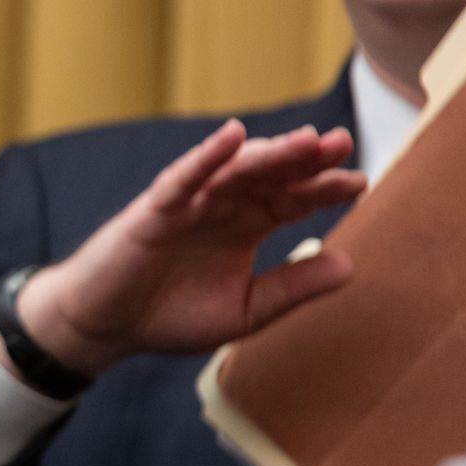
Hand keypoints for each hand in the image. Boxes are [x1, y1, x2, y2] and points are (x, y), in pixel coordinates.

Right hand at [13, 120, 367, 376]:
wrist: (106, 329)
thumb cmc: (168, 317)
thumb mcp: (244, 310)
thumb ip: (291, 287)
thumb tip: (351, 266)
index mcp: (244, 228)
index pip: (292, 200)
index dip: (324, 190)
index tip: (359, 183)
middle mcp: (220, 207)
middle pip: (271, 175)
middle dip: (305, 160)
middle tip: (341, 143)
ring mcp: (188, 204)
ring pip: (235, 170)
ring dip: (269, 153)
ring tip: (305, 141)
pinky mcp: (154, 210)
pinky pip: (184, 178)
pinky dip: (207, 156)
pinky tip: (233, 137)